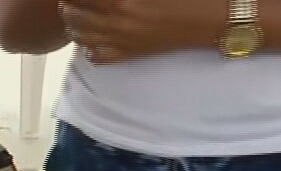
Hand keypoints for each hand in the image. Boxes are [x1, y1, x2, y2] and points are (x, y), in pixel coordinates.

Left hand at [57, 0, 220, 60]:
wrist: (211, 18)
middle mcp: (114, 20)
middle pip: (70, 13)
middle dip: (69, 2)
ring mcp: (118, 40)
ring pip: (76, 35)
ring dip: (73, 21)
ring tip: (79, 12)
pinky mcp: (126, 55)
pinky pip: (93, 55)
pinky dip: (87, 43)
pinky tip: (94, 33)